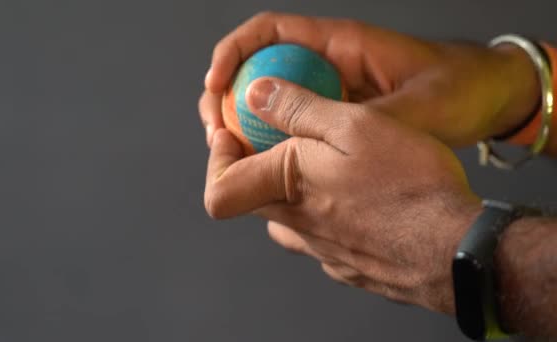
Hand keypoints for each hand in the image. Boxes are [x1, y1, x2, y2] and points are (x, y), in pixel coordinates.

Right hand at [199, 12, 538, 147]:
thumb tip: (302, 132)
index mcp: (340, 43)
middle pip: (256, 69)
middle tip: (216, 135)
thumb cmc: (457, 90)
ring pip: (269, 101)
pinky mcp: (335, 117)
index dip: (232, 54)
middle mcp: (327, 64)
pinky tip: (266, 169)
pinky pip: (291, 126)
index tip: (214, 85)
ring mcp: (329, 92)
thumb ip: (361, 120)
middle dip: (226, 97)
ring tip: (232, 157)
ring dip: (244, 126)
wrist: (484, 98)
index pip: (268, 33)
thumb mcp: (414, 109)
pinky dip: (271, 144)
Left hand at [204, 77, 481, 313]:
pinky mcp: (347, 264)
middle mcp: (298, 226)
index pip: (219, 190)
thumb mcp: (355, 125)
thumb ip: (299, 110)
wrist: (454, 247)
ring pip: (288, 218)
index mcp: (289, 188)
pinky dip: (327, 215)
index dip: (216, 162)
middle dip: (260, 169)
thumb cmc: (409, 184)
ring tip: (328, 169)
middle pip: (254, 199)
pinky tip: (360, 199)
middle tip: (288, 142)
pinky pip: (321, 237)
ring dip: (294, 193)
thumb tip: (257, 95)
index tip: (231, 137)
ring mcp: (322, 250)